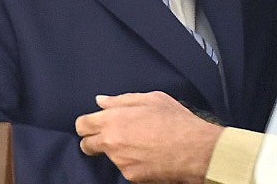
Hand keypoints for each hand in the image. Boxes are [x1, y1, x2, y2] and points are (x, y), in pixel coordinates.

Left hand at [76, 91, 222, 182]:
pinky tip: (148, 154)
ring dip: (118, 150)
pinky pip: (124, 167)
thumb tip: (102, 101)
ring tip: (142, 142)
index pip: (82, 124)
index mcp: (114, 119)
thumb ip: (121, 100)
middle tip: (112, 135)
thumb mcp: (151, 99)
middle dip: (93, 140)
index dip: (86, 123)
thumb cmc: (175, 121)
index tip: (92, 124)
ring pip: (109, 156)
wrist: (194, 149)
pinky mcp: (130, 176)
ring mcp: (120, 162)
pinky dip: (132, 162)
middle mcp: (112, 142)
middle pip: (86, 145)